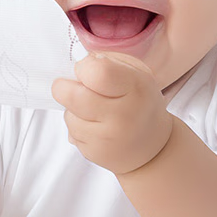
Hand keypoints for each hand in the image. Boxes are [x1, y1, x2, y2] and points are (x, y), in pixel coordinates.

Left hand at [51, 52, 172, 176]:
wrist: (152, 148)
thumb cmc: (139, 102)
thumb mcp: (136, 73)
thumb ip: (107, 62)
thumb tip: (77, 66)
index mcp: (136, 89)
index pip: (97, 72)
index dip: (84, 67)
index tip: (88, 69)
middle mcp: (123, 116)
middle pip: (71, 95)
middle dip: (64, 87)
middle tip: (77, 87)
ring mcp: (107, 139)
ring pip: (68, 114)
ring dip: (73, 109)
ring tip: (93, 110)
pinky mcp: (93, 154)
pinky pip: (71, 132)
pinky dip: (78, 126)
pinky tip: (96, 127)